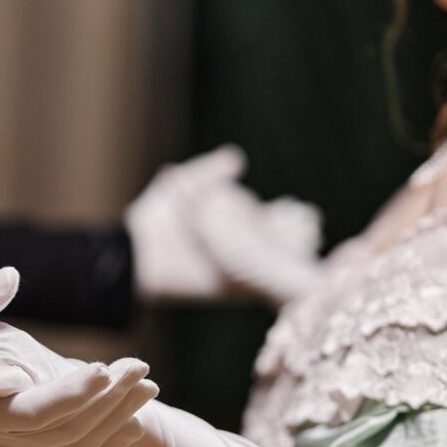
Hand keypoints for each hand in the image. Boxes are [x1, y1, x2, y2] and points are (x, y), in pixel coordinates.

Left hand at [126, 145, 323, 306]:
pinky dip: (271, 272)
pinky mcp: (228, 286)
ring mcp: (235, 268)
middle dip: (295, 234)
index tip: (300, 211)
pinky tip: (287, 263)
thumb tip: (237, 159)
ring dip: (290, 253)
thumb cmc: (157, 217)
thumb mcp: (184, 183)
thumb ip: (210, 171)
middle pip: (278, 240)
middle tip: (309, 226)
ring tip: (307, 243)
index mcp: (234, 222)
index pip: (272, 218)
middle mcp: (239, 247)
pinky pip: (256, 280)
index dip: (288, 215)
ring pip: (272, 261)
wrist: (137, 251)